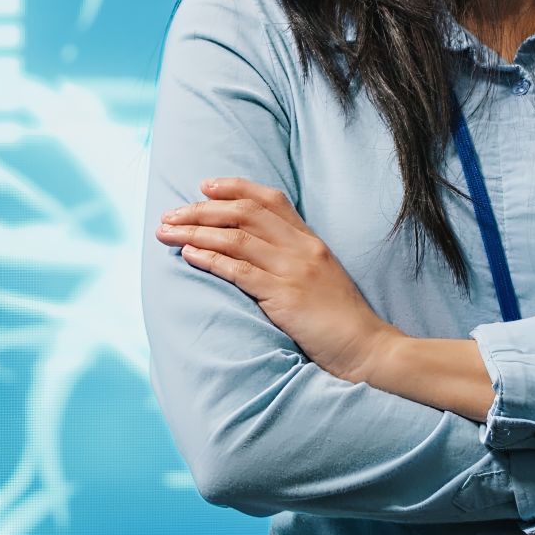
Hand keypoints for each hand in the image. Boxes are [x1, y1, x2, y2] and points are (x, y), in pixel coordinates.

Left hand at [156, 178, 395, 381]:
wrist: (367, 348)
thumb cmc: (340, 319)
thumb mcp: (322, 276)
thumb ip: (293, 258)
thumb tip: (255, 250)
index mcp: (311, 241)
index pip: (270, 199)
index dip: (234, 187)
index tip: (204, 186)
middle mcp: (302, 248)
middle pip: (244, 213)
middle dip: (201, 210)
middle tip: (170, 215)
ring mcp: (294, 270)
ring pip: (236, 238)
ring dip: (195, 233)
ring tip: (167, 233)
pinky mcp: (285, 296)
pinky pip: (240, 271)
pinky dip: (210, 259)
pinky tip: (189, 255)